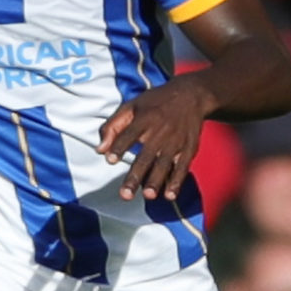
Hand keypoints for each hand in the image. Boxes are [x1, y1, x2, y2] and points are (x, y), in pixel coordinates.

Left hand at [97, 81, 213, 202]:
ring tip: (147, 195)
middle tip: (125, 194)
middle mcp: (161, 131)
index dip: (119, 147)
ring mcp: (176, 141)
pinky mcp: (188, 148)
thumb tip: (100, 150)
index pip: (129, 134)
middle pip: (146, 156)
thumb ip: (113, 126)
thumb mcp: (131, 106)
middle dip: (136, 176)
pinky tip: (169, 195)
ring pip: (164, 164)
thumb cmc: (155, 102)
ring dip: (156, 181)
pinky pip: (182, 167)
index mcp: (145, 119)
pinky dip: (177, 181)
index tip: (110, 159)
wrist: (191, 95)